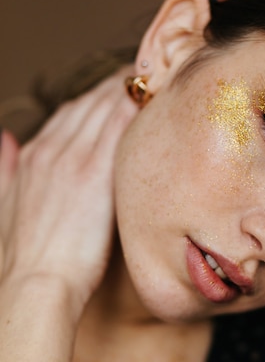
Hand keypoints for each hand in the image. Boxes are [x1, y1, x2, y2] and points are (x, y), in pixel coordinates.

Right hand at [0, 71, 135, 320]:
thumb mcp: (4, 205)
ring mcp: (72, 158)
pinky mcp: (94, 172)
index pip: (70, 113)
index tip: (116, 92)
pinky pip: (117, 124)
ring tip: (153, 82)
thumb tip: (4, 140)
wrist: (36, 283)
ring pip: (103, 107)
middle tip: (142, 78)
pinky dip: (133, 107)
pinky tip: (153, 98)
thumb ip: (4, 169)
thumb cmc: (28, 256)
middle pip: (88, 104)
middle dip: (114, 88)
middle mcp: (51, 150)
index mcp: (33, 157)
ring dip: (127, 91)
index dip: (96, 99)